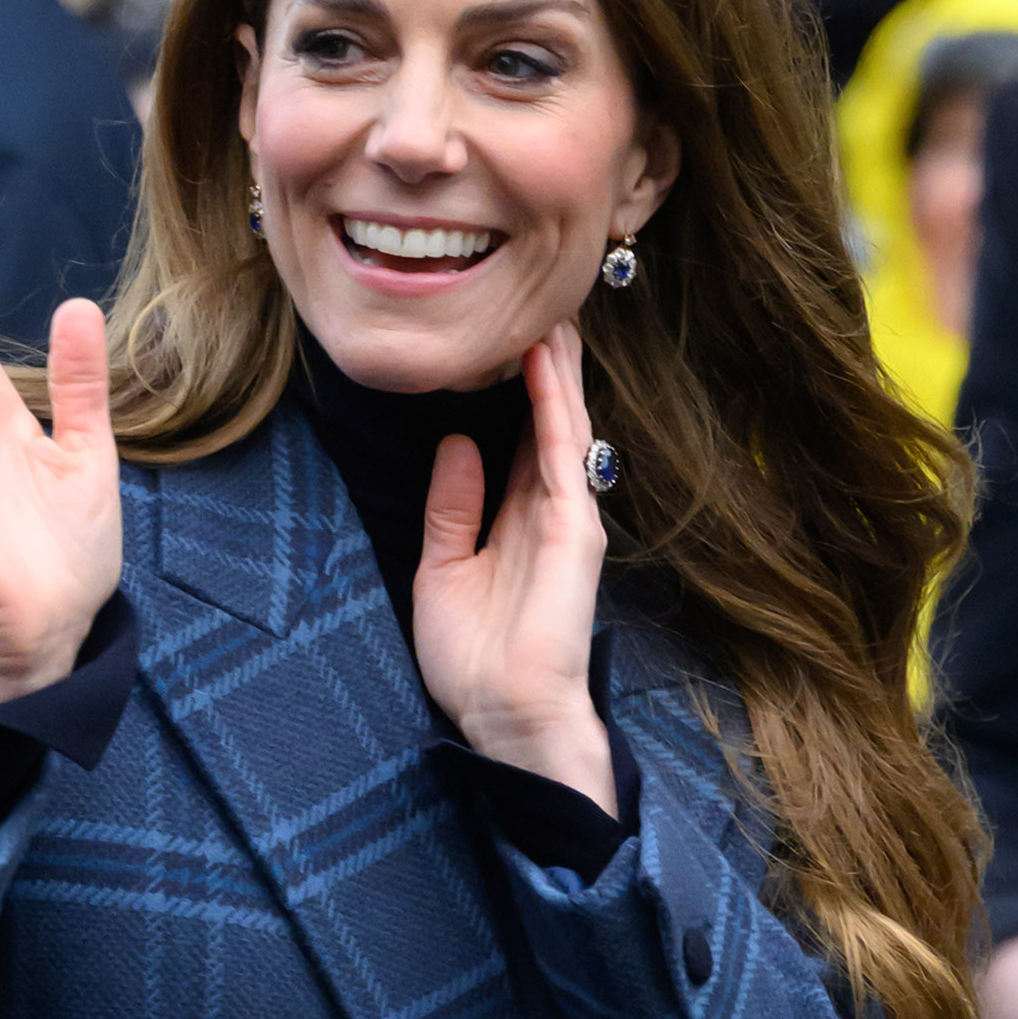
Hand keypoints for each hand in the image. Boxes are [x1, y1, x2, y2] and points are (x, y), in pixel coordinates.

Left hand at [414, 327, 617, 811]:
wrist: (504, 716)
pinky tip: (543, 362)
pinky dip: (554, 405)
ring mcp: (568, 517)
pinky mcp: (576, 528)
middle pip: (549, 421)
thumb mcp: (441, 570)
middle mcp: (548, 512)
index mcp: (516, 521)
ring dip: (556, 369)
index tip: (501, 336)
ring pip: (563, 425)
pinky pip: (564, 453)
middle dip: (543, 365)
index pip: (521, 438)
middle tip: (536, 302)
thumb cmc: (474, 662)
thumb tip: (454, 441)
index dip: (514, 388)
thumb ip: (450, 508)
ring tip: (549, 311)